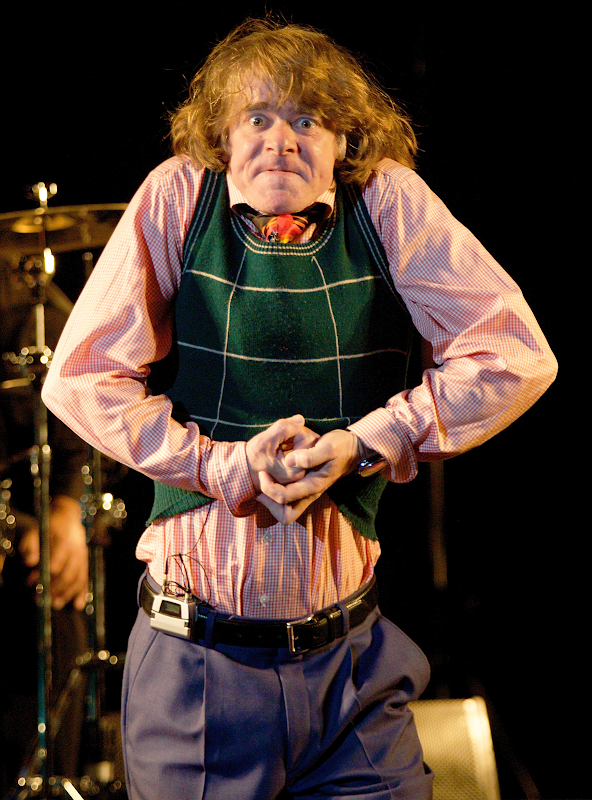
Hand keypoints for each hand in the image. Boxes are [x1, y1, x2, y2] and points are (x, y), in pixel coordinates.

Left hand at [19, 495, 88, 610]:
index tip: (32, 582)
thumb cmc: (50, 525)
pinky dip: (83, 593)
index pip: (57, 561)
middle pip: (68, 573)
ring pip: (78, 578)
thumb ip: (31, 545)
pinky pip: (86, 579)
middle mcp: (77, 549)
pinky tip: (78, 605)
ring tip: (55, 604)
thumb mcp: (37, 530)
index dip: (45, 574)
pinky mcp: (85, 562)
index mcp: (64, 540)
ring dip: (67, 593)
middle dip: (55, 588)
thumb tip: (30, 563)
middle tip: (41, 598)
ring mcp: (83, 557)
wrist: (69, 516)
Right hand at [246, 414, 319, 493]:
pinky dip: (296, 445)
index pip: (308, 440)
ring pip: (309, 446)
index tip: (282, 436)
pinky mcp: (299, 469)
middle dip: (298, 435)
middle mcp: (302, 474)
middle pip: (311, 444)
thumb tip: (300, 419)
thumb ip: (283, 429)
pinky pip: (305, 451)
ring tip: (281, 443)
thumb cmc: (253, 458)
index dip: (297, 431)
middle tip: (282, 438)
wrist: (246, 471)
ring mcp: (301, 472)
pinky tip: (284, 447)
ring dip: (296, 439)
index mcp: (295, 470)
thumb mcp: (264, 441)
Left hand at [256, 429, 359, 524]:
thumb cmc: (340, 447)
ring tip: (264, 484)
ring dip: (272, 502)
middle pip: (285, 515)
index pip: (284, 497)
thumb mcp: (328, 446)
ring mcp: (309, 494)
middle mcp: (310, 494)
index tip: (263, 472)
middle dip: (269, 502)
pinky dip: (277, 496)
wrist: (353, 450)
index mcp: (313, 485)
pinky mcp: (307, 489)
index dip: (269, 488)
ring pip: (286, 512)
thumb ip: (310, 456)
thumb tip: (290, 460)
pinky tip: (273, 479)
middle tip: (262, 482)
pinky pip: (289, 503)